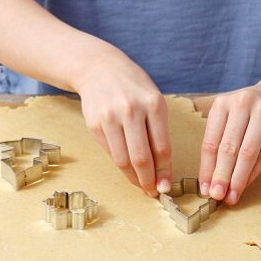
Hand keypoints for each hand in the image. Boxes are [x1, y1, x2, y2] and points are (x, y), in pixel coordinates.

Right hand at [72, 46, 172, 197]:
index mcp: (153, 104)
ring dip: (133, 178)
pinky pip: (109, 152)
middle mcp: (131, 110)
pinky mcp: (94, 123)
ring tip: (141, 185)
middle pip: (141, 157)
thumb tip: (161, 167)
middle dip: (148, 180)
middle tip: (153, 192)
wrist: (99, 68)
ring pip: (123, 159)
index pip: (162, 147)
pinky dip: (119, 164)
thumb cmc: (133, 87)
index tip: (166, 186)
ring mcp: (110, 117)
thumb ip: (158, 129)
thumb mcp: (152, 99)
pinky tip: (126, 169)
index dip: (165, 171)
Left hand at [198, 75, 260, 205]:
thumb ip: (222, 142)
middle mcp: (241, 104)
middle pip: (227, 148)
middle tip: (216, 196)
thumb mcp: (233, 117)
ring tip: (232, 196)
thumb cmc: (253, 110)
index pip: (210, 142)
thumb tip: (212, 179)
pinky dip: (254, 171)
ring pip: (247, 152)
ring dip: (238, 178)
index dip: (206, 168)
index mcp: (222, 104)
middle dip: (221, 176)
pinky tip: (246, 184)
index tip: (204, 189)